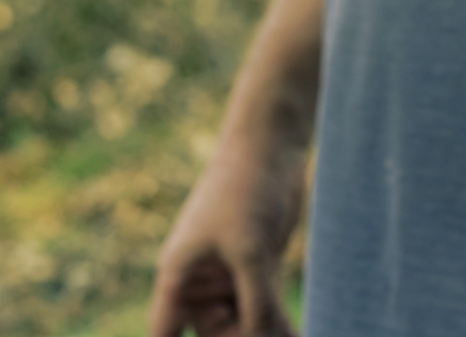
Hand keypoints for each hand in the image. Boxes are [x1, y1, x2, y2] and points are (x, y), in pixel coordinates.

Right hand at [149, 139, 305, 336]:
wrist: (271, 148)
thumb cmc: (246, 189)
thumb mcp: (251, 250)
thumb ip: (256, 301)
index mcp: (179, 278)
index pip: (164, 333)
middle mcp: (201, 282)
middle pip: (215, 334)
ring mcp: (231, 275)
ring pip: (246, 323)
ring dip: (268, 335)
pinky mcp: (260, 266)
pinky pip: (267, 306)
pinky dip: (282, 323)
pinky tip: (301, 334)